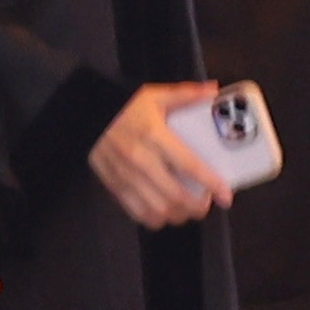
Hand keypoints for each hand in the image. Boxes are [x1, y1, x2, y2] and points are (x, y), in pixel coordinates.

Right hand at [89, 83, 236, 228]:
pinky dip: (154, 219)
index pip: (190, 167)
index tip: (226, 196)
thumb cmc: (121, 105)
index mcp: (155, 136)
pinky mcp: (113, 185)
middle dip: (197, 207)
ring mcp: (125, 176)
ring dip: (178, 215)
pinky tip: (163, 212)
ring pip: (158, 210)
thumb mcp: (154, 96)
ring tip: (186, 209)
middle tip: (206, 203)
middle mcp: (141, 160)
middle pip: (176, 196)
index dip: (212, 185)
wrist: (82, 113)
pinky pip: (136, 212)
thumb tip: (213, 91)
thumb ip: (186, 95)